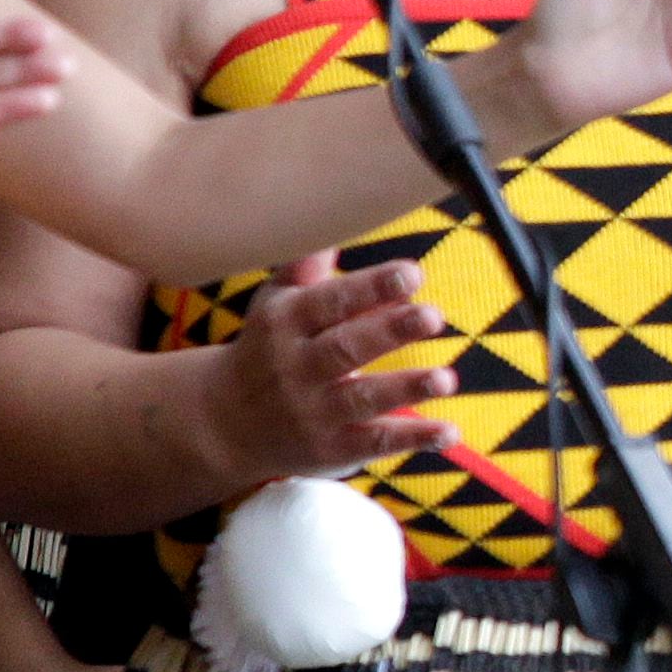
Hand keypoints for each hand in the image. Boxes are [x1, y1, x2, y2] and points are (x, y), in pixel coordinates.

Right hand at [215, 252, 456, 483]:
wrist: (221, 423)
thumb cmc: (265, 349)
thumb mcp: (275, 306)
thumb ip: (306, 270)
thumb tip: (333, 222)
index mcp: (284, 325)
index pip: (329, 303)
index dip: (370, 287)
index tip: (413, 273)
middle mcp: (295, 369)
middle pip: (345, 349)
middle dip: (389, 331)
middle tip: (433, 315)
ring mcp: (312, 412)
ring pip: (362, 399)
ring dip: (406, 388)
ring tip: (447, 378)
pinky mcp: (331, 449)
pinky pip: (373, 442)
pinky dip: (412, 438)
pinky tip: (449, 432)